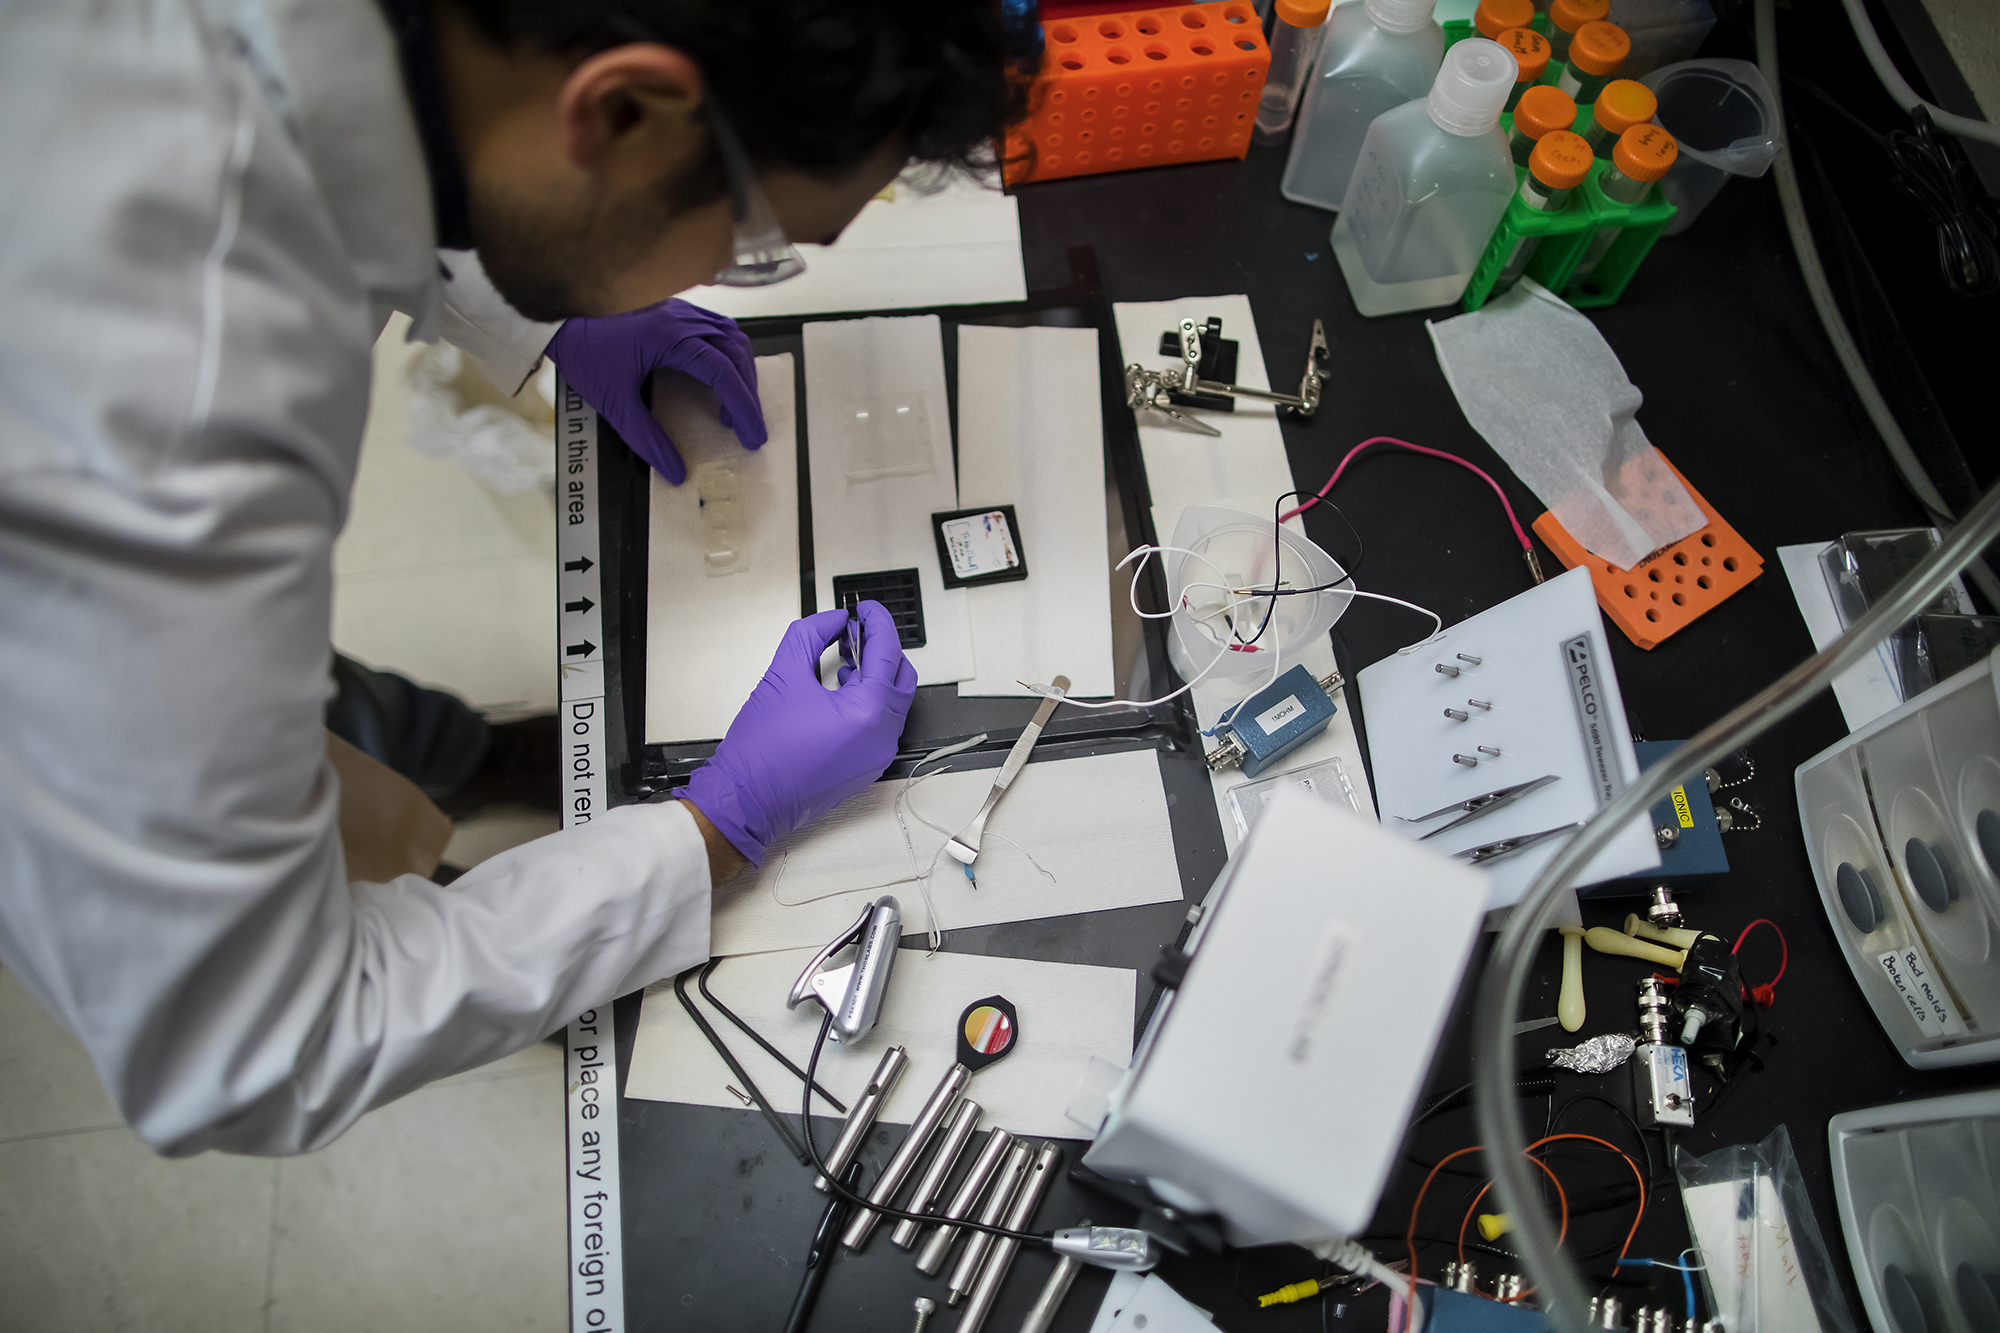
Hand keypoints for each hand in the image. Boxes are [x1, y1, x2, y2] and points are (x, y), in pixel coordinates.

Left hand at [544, 299, 763, 484]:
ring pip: (731, 336)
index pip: (723, 372)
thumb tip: (674, 470)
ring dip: (740, 370)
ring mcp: (679, 309)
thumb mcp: (613, 402)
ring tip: (733, 402)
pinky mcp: (672, 309)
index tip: (752, 435)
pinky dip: (726, 352)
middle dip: (747, 393)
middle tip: (746, 427)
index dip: (743, 406)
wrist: (558, 317)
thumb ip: (647, 439)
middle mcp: (682, 318)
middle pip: (736, 353)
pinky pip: (716, 326)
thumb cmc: (582, 349)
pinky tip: (718, 370)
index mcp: (670, 337)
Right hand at [681, 601, 916, 864]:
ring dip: (876, 675)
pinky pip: (880, 726)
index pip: (887, 652)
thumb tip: (833, 621)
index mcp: (868, 713)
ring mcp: (877, 757)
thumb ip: (811, 635)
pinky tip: (842, 690)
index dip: (877, 622)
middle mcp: (881, 737)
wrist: (746, 800)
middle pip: (901, 677)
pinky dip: (869, 702)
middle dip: (882, 649)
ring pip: (893, 703)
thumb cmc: (761, 750)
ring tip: (846, 658)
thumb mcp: (783, 674)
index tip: (864, 608)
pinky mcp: (866, 768)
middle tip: (857, 631)